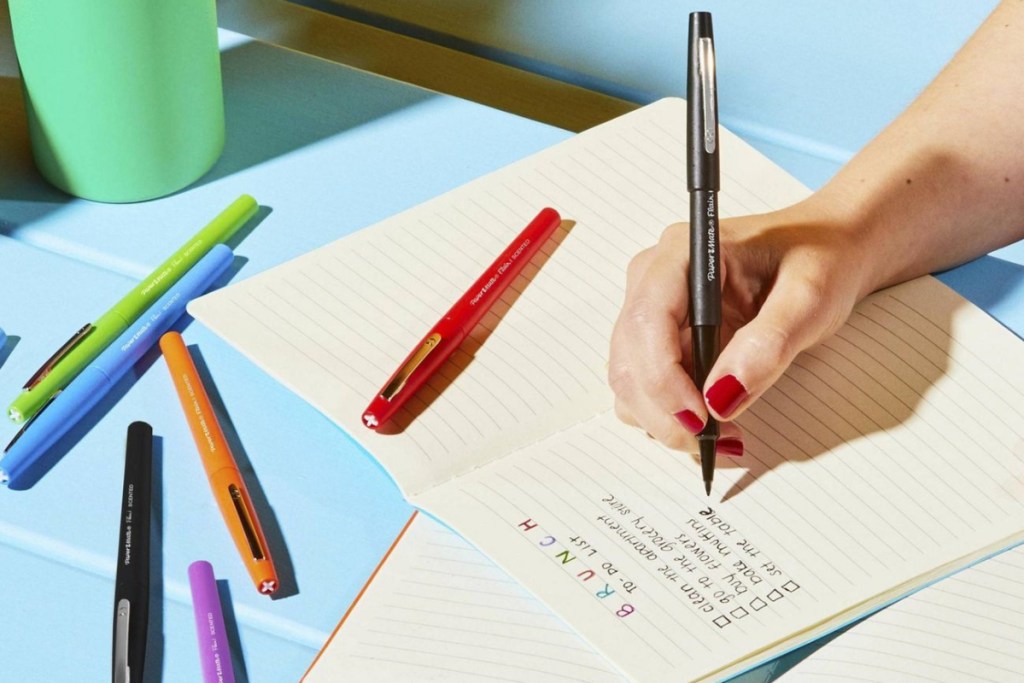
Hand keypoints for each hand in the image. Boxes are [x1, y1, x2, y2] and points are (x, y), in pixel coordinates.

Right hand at [609, 200, 873, 453]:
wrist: (827, 250)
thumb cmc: (820, 259)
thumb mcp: (811, 296)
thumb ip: (769, 343)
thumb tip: (722, 396)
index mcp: (684, 253)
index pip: (647, 320)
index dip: (663, 377)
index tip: (701, 417)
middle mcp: (654, 279)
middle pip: (629, 359)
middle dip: (665, 412)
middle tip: (717, 441)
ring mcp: (652, 310)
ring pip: (630, 381)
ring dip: (667, 420)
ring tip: (725, 433)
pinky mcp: (660, 339)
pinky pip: (646, 389)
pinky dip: (672, 418)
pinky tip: (715, 421)